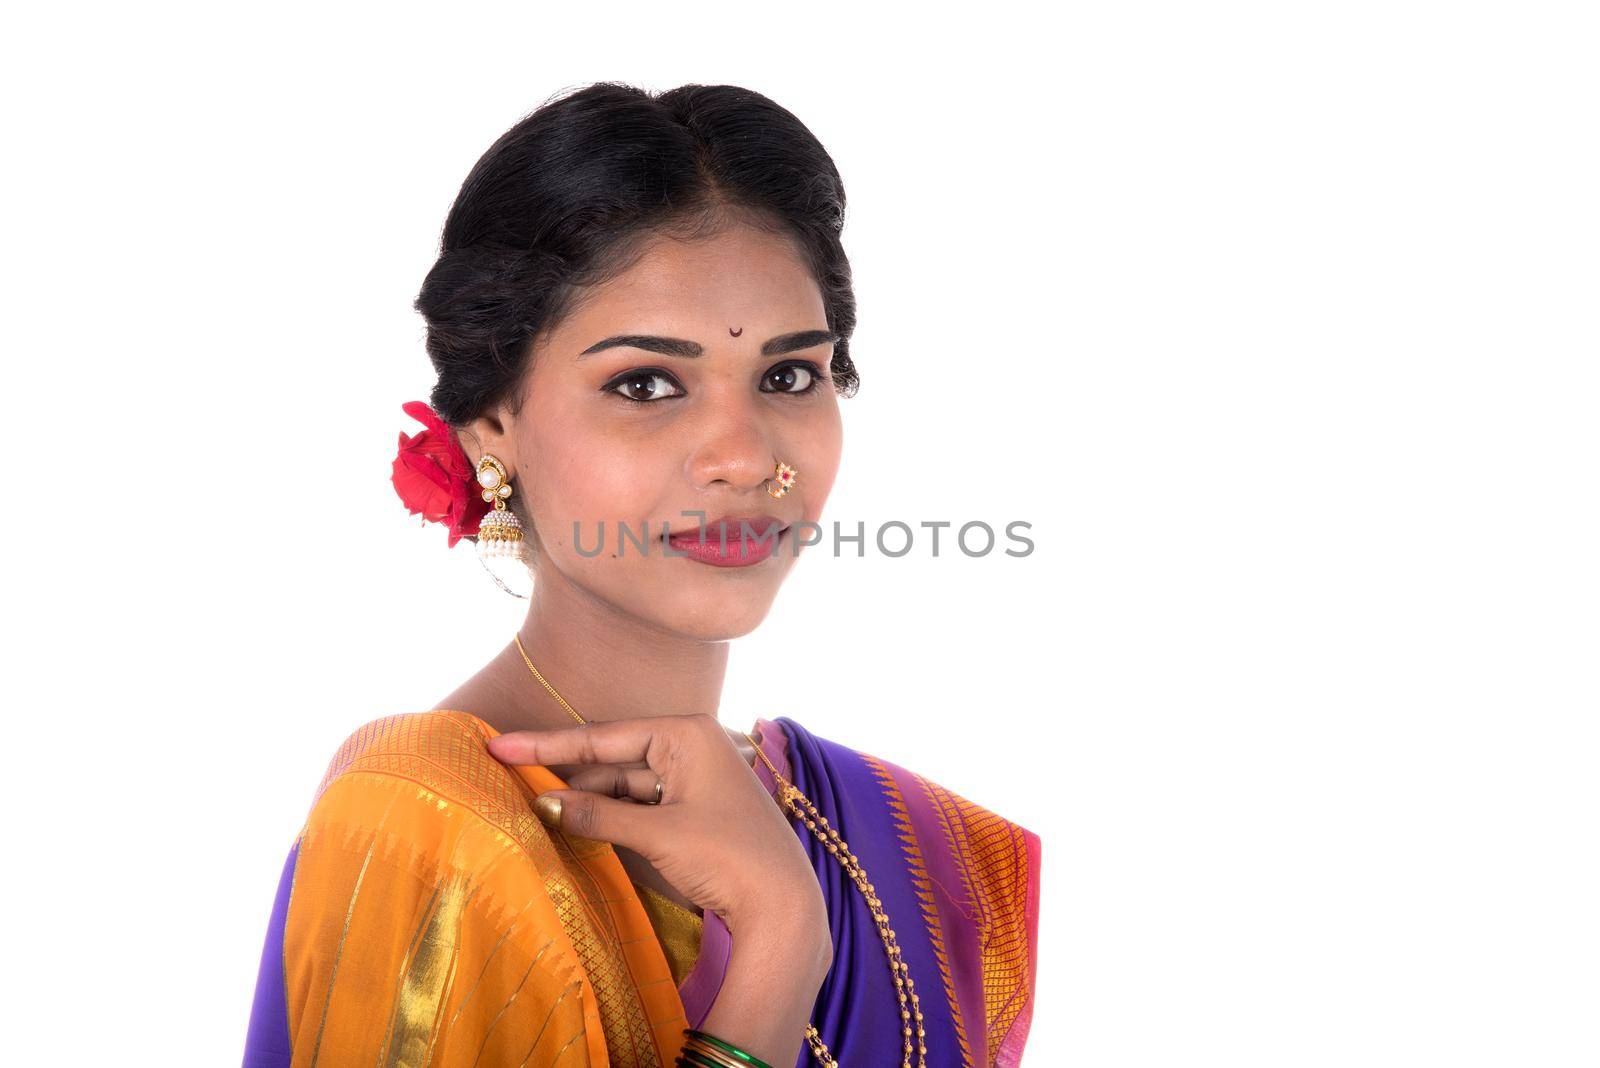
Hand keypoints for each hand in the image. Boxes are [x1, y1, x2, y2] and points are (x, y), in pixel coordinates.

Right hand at [486, 713, 827, 941]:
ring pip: (625, 784)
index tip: (499, 746)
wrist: (783, 904)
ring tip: (537, 812)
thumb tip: (542, 803)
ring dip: (587, 800)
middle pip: (612, 759)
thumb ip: (597, 814)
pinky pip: (642, 803)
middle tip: (509, 784)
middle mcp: (692, 744)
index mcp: (687, 733)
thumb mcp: (656, 834)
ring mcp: (695, 776)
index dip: (546, 745)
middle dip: (566, 776)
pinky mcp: (696, 807)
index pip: (602, 737)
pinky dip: (611, 815)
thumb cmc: (727, 857)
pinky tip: (577, 824)